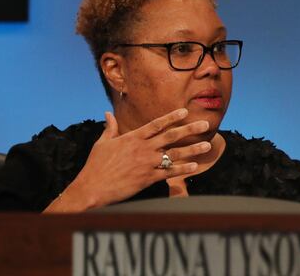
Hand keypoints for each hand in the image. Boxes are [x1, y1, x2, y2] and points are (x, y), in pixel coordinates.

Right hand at [44, 108, 211, 212]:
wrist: (92, 188)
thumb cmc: (96, 166)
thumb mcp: (102, 143)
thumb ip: (110, 128)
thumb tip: (108, 113)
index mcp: (133, 138)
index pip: (156, 124)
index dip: (172, 117)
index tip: (185, 111)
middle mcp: (143, 148)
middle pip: (171, 136)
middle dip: (189, 130)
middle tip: (205, 124)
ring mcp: (146, 163)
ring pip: (174, 154)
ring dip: (192, 150)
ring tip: (207, 145)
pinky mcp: (148, 178)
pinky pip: (169, 172)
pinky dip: (182, 169)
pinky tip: (195, 166)